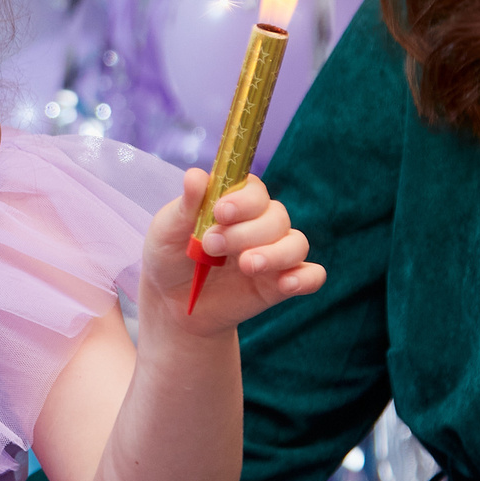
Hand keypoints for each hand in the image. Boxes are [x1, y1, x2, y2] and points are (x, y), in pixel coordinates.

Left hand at [142, 169, 324, 339]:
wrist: (172, 304)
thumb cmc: (170, 257)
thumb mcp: (167, 230)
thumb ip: (186, 206)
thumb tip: (195, 175)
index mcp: (235, 203)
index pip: (255, 190)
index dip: (244, 200)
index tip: (221, 212)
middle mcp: (260, 224)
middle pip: (276, 216)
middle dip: (246, 232)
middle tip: (212, 246)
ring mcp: (274, 253)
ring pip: (296, 243)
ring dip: (274, 253)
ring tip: (246, 265)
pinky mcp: (281, 284)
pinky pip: (312, 276)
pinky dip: (305, 277)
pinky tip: (286, 284)